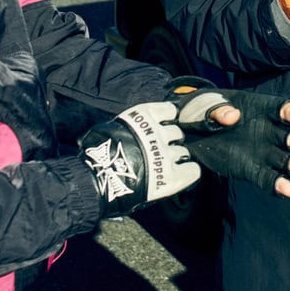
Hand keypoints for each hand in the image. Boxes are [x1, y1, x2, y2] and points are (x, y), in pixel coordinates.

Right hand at [77, 102, 199, 218]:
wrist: (97, 180)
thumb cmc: (99, 154)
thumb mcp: (113, 127)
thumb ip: (130, 125)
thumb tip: (135, 127)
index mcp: (144, 118)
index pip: (170, 110)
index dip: (169, 118)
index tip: (166, 123)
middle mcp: (158, 133)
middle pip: (177, 133)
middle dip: (172, 140)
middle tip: (161, 150)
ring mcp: (167, 155)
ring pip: (183, 152)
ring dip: (177, 157)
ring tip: (164, 165)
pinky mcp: (172, 177)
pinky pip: (192, 170)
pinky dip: (189, 172)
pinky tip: (181, 174)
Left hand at [168, 78, 289, 197]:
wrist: (187, 133)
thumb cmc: (199, 112)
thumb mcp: (203, 105)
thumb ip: (216, 110)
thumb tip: (231, 117)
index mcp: (259, 109)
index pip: (282, 108)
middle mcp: (267, 130)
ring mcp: (262, 151)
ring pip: (286, 159)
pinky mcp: (251, 169)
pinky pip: (268, 178)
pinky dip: (280, 185)